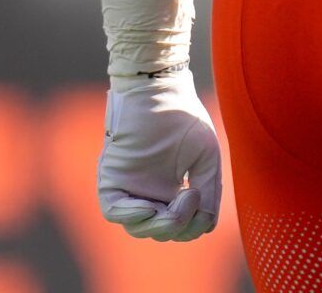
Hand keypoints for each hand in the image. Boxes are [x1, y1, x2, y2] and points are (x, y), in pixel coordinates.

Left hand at [97, 69, 221, 240]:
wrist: (160, 89)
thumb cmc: (184, 117)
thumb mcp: (207, 158)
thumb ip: (210, 191)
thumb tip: (207, 225)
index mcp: (172, 189)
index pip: (180, 226)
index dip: (193, 225)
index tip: (201, 197)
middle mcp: (150, 191)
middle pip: (160, 231)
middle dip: (179, 226)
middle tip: (191, 196)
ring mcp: (130, 186)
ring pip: (137, 227)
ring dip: (159, 224)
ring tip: (175, 202)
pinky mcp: (111, 178)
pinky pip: (114, 211)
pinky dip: (131, 215)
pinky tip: (148, 207)